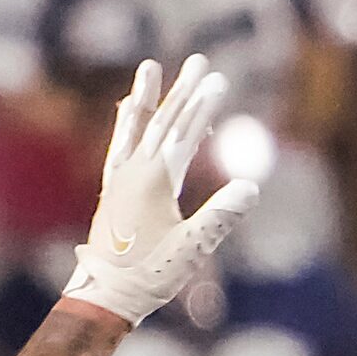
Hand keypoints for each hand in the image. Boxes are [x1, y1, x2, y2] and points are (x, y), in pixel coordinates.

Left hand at [61, 56, 257, 326]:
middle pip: (162, 122)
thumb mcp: (191, 248)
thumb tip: (250, 187)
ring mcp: (119, 178)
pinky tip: (127, 109)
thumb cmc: (150, 274)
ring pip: (136, 127)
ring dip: (146, 97)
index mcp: (153, 181)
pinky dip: (126, 123)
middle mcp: (133, 171)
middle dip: (183, 91)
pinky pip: (120, 145)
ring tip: (150, 67)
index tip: (219, 81)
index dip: (203, 107)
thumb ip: (219, 216)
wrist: (105, 294)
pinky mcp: (112, 188)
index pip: (183, 134)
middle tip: (199, 61)